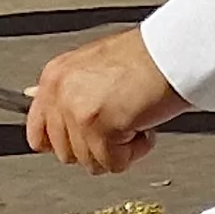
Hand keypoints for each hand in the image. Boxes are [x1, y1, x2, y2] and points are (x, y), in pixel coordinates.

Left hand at [24, 30, 186, 173]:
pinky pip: (113, 163)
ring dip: (119, 149)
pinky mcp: (99, 128)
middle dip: (98, 146)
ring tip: (137, 121)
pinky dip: (136, 151)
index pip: (37, 132)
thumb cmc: (150, 54)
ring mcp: (77, 112)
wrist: (176, 50)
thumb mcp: (99, 63)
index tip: (85, 140)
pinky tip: (146, 127)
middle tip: (122, 125)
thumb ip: (73, 88)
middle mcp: (60, 94)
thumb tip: (43, 104)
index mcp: (56, 76)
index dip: (66, 142)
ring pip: (90, 162)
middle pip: (66, 153)